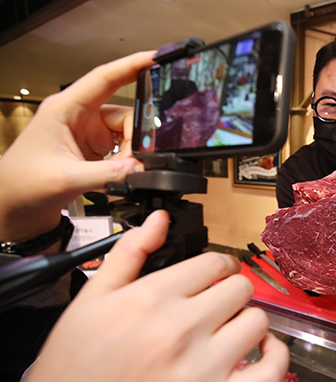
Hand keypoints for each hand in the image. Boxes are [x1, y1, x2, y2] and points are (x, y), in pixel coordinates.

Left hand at [0, 52, 154, 242]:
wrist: (15, 204)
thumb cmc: (23, 183)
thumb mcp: (66, 179)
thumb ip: (106, 174)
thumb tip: (139, 169)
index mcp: (66, 109)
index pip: (105, 78)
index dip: (132, 65)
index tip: (156, 58)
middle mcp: (81, 116)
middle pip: (127, 114)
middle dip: (138, 139)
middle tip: (136, 163)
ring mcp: (90, 132)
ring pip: (130, 134)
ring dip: (133, 155)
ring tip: (122, 174)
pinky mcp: (97, 148)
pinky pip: (126, 149)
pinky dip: (129, 163)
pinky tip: (121, 175)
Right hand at [17, 210, 289, 381]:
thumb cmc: (74, 369)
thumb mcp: (89, 302)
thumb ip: (128, 253)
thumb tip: (159, 220)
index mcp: (149, 300)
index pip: (212, 263)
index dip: (218, 266)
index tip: (217, 273)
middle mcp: (179, 331)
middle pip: (238, 288)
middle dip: (229, 291)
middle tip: (218, 303)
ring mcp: (201, 370)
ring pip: (257, 322)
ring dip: (246, 322)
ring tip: (230, 329)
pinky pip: (271, 372)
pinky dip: (275, 357)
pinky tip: (262, 351)